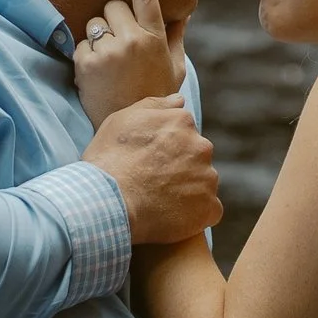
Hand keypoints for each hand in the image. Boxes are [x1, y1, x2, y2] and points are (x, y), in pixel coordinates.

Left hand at [73, 0, 183, 124]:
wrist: (132, 127)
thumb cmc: (154, 95)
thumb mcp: (174, 67)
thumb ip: (175, 37)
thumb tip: (182, 13)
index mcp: (155, 36)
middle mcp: (133, 39)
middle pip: (113, 5)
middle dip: (113, 20)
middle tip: (119, 47)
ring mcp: (109, 50)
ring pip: (95, 23)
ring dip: (98, 37)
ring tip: (109, 65)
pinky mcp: (87, 62)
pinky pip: (81, 43)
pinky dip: (86, 56)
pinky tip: (97, 75)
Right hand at [83, 97, 220, 246]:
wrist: (108, 203)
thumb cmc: (108, 160)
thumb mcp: (121, 120)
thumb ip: (154, 106)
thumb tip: (180, 100)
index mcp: (182, 122)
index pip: (183, 132)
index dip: (165, 148)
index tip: (148, 161)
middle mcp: (201, 146)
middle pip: (196, 156)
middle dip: (180, 167)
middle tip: (153, 182)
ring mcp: (208, 178)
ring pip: (202, 183)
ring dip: (187, 190)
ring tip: (159, 202)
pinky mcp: (209, 208)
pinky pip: (207, 210)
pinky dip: (193, 214)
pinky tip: (170, 217)